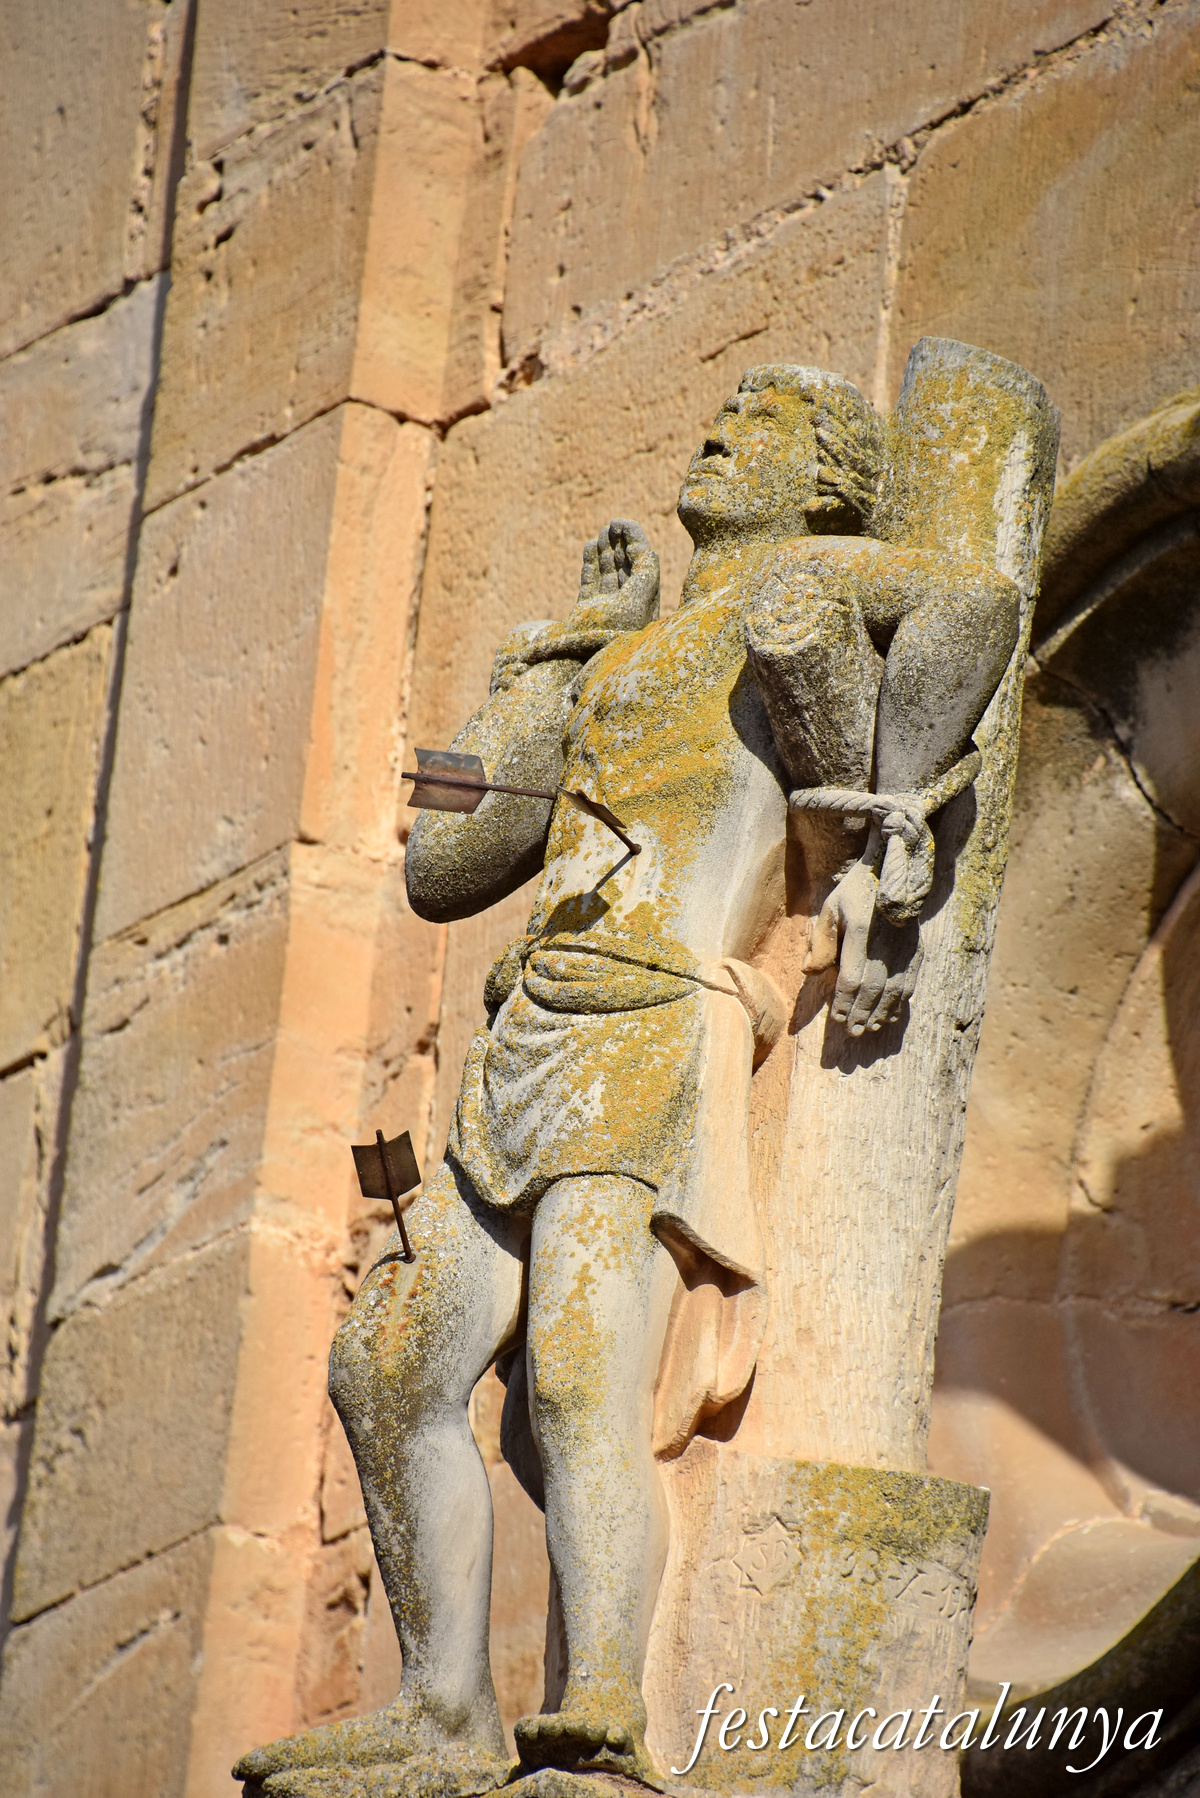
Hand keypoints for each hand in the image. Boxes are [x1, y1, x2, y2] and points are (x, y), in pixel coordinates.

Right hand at [572, 519, 659, 631]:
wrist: (580, 662)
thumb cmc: (613, 633)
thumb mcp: (636, 603)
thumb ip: (645, 576)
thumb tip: (651, 553)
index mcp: (643, 602)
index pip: (643, 564)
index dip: (635, 540)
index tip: (623, 523)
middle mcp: (627, 604)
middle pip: (626, 566)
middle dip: (620, 544)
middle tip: (612, 525)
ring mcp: (606, 608)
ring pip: (608, 572)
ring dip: (605, 551)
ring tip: (601, 533)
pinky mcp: (586, 612)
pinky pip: (590, 582)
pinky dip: (589, 564)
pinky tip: (589, 546)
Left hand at [805, 858, 921, 1034]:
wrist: (894, 871)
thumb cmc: (855, 891)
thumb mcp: (830, 908)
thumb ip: (820, 941)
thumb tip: (809, 973)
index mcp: (860, 932)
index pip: (852, 978)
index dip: (844, 1002)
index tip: (836, 1018)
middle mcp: (885, 944)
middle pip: (873, 990)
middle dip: (862, 1014)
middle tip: (853, 1032)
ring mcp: (905, 948)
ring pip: (894, 991)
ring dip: (881, 1013)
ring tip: (870, 1028)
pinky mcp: (917, 950)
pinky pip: (909, 983)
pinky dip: (900, 1003)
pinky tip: (890, 1015)